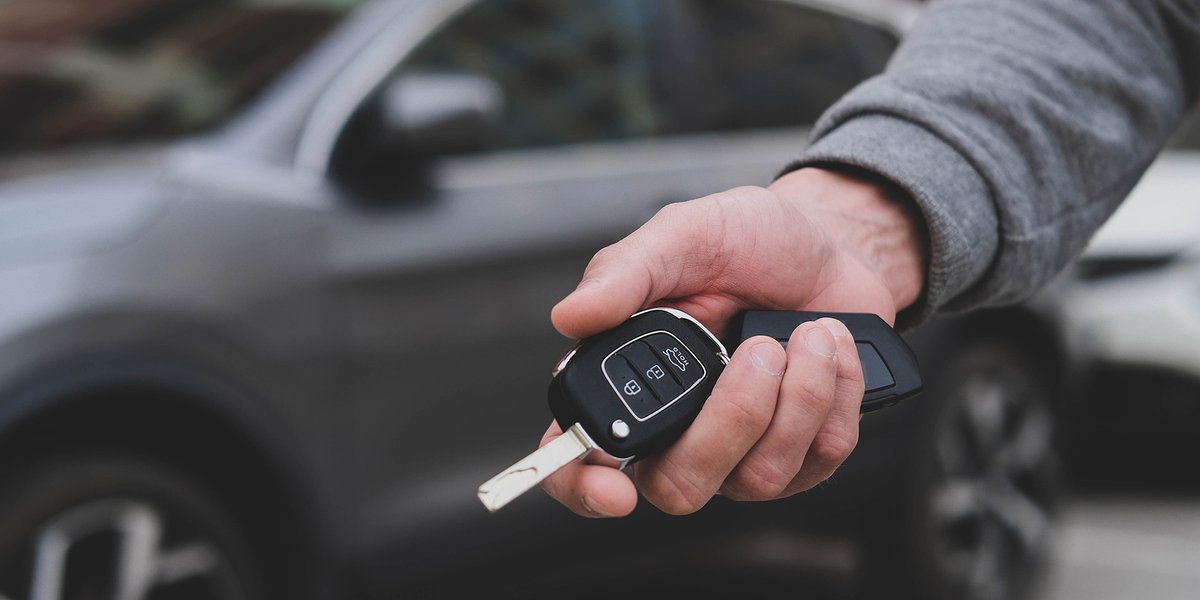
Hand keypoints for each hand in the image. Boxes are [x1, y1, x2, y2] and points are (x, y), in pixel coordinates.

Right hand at [540, 167, 927, 516]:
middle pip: (680, 486)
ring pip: (759, 477)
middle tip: (760, 351)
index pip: (577, 458)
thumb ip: (624, 275)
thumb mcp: (682, 236)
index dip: (582, 486)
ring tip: (808, 332)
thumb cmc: (746, 241)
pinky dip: (836, 391)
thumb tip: (570, 318)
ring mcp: (742, 454)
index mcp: (629, 381)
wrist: (828, 245)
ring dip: (798, 395)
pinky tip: (831, 347)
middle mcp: (679, 430)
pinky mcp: (804, 455)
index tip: (615, 490)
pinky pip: (819, 458)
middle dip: (731, 421)